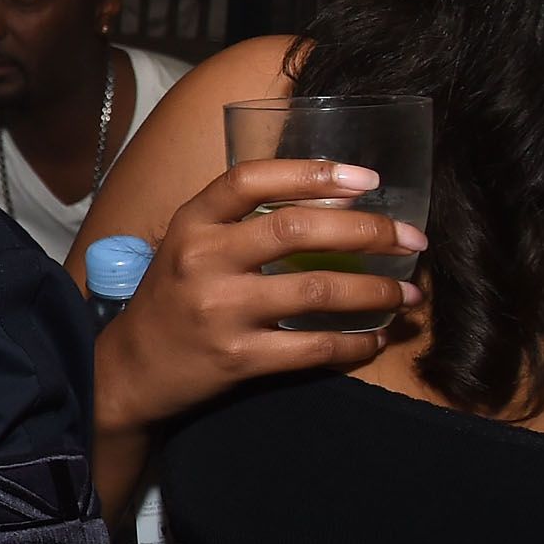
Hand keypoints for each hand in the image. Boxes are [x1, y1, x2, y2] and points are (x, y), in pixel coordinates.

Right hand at [95, 158, 424, 438]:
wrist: (131, 369)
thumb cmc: (173, 299)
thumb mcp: (189, 246)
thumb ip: (240, 222)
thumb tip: (335, 204)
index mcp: (191, 223)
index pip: (251, 180)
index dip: (313, 174)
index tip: (367, 180)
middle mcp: (202, 260)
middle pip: (297, 230)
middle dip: (369, 232)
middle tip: (411, 240)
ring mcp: (219, 310)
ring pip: (317, 289)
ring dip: (377, 290)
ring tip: (409, 293)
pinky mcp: (236, 357)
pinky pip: (313, 348)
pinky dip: (357, 343)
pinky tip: (376, 338)